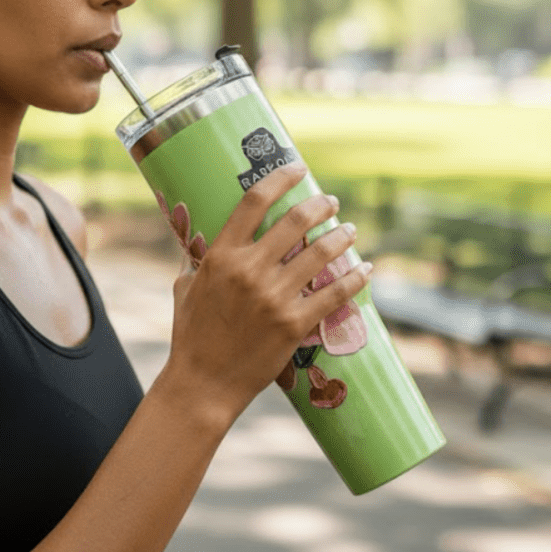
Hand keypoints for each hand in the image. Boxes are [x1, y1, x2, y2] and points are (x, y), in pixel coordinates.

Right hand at [168, 162, 370, 418]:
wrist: (202, 383)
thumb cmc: (191, 335)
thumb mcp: (185, 287)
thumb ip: (199, 260)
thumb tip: (200, 240)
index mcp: (220, 256)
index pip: (253, 202)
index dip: (280, 178)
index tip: (298, 168)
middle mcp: (249, 270)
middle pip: (295, 221)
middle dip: (320, 205)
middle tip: (332, 201)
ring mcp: (273, 297)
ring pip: (320, 254)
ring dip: (341, 237)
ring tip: (351, 230)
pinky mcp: (294, 324)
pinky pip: (333, 294)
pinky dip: (354, 278)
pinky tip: (365, 269)